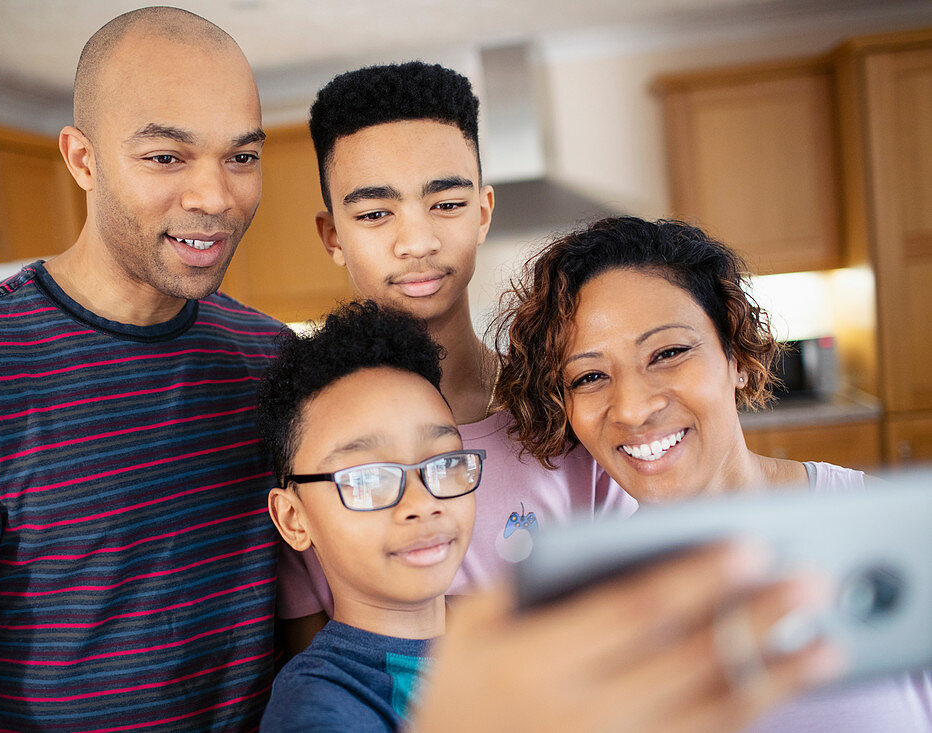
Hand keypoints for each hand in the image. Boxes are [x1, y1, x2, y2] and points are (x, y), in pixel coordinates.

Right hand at [409, 543, 841, 732]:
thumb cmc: (459, 692)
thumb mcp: (471, 629)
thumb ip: (527, 585)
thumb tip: (609, 550)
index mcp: (534, 658)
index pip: (633, 608)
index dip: (695, 576)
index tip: (749, 545)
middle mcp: (578, 710)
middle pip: (687, 657)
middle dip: (754, 617)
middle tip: (810, 580)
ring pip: (707, 711)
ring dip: (773, 675)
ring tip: (824, 642)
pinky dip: (742, 716)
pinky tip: (774, 689)